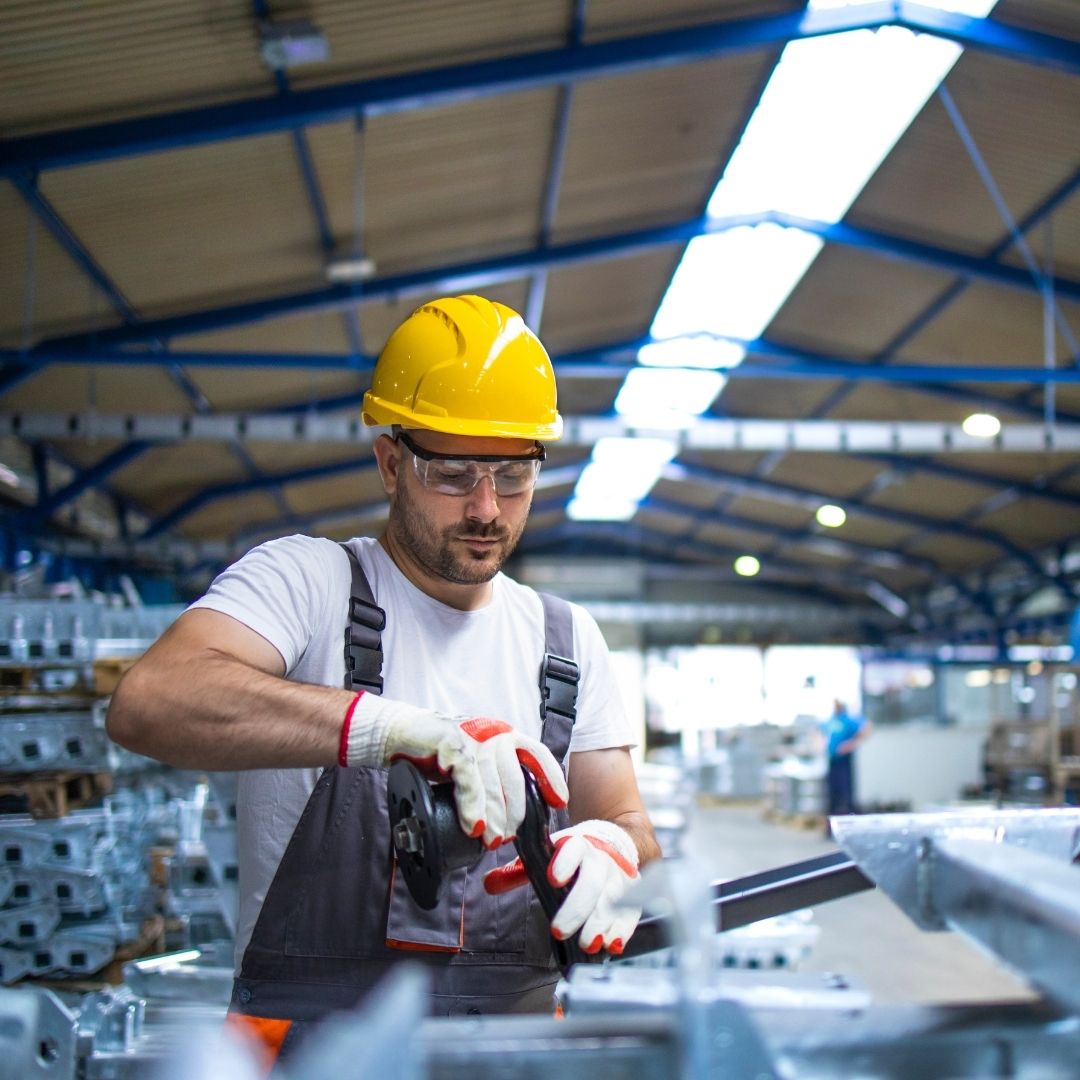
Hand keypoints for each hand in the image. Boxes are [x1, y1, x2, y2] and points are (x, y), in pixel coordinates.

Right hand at [342, 692, 567, 847]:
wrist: (397, 735)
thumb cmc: (435, 754)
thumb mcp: (469, 769)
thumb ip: (488, 784)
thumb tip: (506, 820)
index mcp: (502, 736)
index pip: (536, 753)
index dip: (550, 777)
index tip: (558, 802)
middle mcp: (492, 733)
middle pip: (515, 776)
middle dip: (514, 811)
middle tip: (507, 837)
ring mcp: (472, 736)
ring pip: (492, 780)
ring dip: (493, 815)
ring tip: (491, 839)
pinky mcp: (451, 741)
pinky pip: (468, 777)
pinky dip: (472, 805)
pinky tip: (474, 825)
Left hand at [484, 819, 640, 954]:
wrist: (614, 844)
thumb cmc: (573, 856)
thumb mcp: (548, 856)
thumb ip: (521, 871)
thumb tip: (489, 884)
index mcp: (577, 845)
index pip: (573, 849)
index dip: (564, 862)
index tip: (553, 878)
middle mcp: (601, 860)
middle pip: (592, 882)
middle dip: (576, 907)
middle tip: (558, 929)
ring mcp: (619, 877)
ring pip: (613, 899)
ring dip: (600, 923)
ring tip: (587, 944)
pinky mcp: (633, 895)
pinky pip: (632, 912)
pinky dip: (623, 929)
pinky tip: (613, 945)